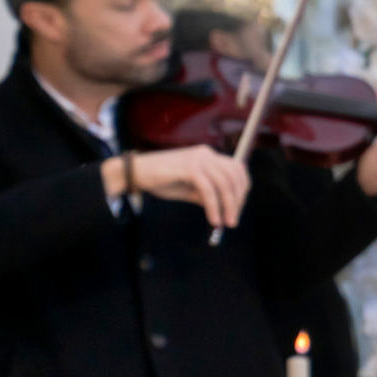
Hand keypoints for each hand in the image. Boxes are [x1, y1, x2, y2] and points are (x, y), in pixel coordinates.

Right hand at [107, 146, 250, 229]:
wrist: (135, 173)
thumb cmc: (163, 181)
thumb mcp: (192, 189)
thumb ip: (209, 195)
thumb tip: (228, 210)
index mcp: (209, 155)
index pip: (237, 170)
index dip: (241, 190)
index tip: (237, 209)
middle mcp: (206, 154)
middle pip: (234, 177)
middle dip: (237, 200)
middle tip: (233, 220)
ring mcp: (198, 159)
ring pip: (224, 184)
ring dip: (228, 206)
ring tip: (226, 223)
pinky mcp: (189, 167)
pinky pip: (208, 190)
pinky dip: (214, 207)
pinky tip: (214, 219)